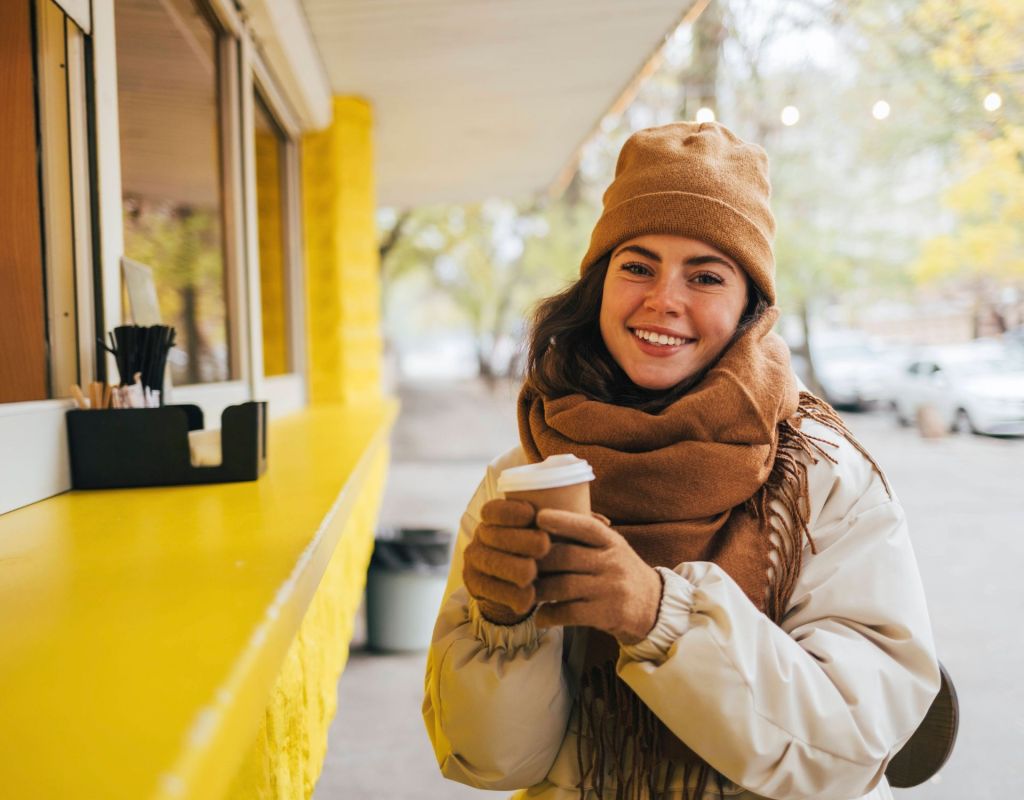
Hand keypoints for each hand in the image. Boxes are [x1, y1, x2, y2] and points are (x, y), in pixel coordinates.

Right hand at [463, 498, 550, 624]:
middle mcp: (481, 536)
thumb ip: (561, 524)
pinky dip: (510, 595)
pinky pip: (491, 590)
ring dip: (512, 568)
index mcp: (493, 517)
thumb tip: (599, 519)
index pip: (495, 509)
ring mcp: (475, 560)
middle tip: (544, 544)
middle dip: (520, 539)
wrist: (514, 583)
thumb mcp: (544, 532)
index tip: (532, 513)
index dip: (511, 510)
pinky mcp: (474, 585)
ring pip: (491, 563)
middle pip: (495, 535)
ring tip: (532, 574)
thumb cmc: (537, 549)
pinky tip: (527, 599)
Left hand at [534, 509, 662, 644]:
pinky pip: (570, 613)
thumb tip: (543, 519)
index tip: (538, 517)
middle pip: (566, 557)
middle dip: (537, 561)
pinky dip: (550, 615)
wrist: (654, 607)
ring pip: (563, 586)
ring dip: (538, 591)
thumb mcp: (612, 548)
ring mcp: (611, 588)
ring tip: (523, 593)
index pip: (586, 526)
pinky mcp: (608, 613)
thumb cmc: (620, 573)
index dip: (562, 520)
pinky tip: (540, 617)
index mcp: (611, 542)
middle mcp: (613, 562)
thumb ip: (585, 537)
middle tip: (516, 565)